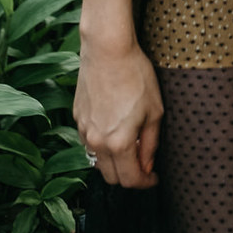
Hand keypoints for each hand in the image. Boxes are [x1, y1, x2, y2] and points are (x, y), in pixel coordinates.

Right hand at [74, 41, 163, 187]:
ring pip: (98, 161)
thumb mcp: (154, 110)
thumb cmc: (136, 75)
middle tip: (144, 164)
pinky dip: (102, 145)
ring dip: (113, 162)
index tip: (154, 178)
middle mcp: (97, 142)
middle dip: (129, 176)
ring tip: (130, 145)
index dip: (145, 183)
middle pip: (111, 177)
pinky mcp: (77, 117)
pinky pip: (89, 142)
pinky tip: (114, 128)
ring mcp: (84, 130)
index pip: (131, 180)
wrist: (107, 49)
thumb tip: (147, 166)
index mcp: (118, 144)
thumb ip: (151, 143)